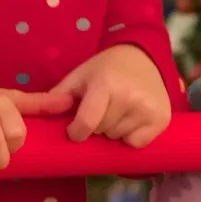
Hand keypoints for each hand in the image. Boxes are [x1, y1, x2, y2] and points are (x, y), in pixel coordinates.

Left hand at [45, 45, 170, 146]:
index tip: (75, 129)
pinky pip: (137, 144)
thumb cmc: (105, 69)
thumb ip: (58, 96)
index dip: (76, 132)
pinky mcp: (161, 119)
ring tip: (118, 112)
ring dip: (113, 131)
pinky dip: (131, 137)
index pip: (86, 123)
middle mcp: (130, 97)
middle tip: (102, 109)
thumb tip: (39, 118)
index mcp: (106, 85)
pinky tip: (132, 120)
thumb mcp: (79, 76)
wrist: (143, 57)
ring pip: (118, 138)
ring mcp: (148, 109)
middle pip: (101, 132)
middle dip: (96, 127)